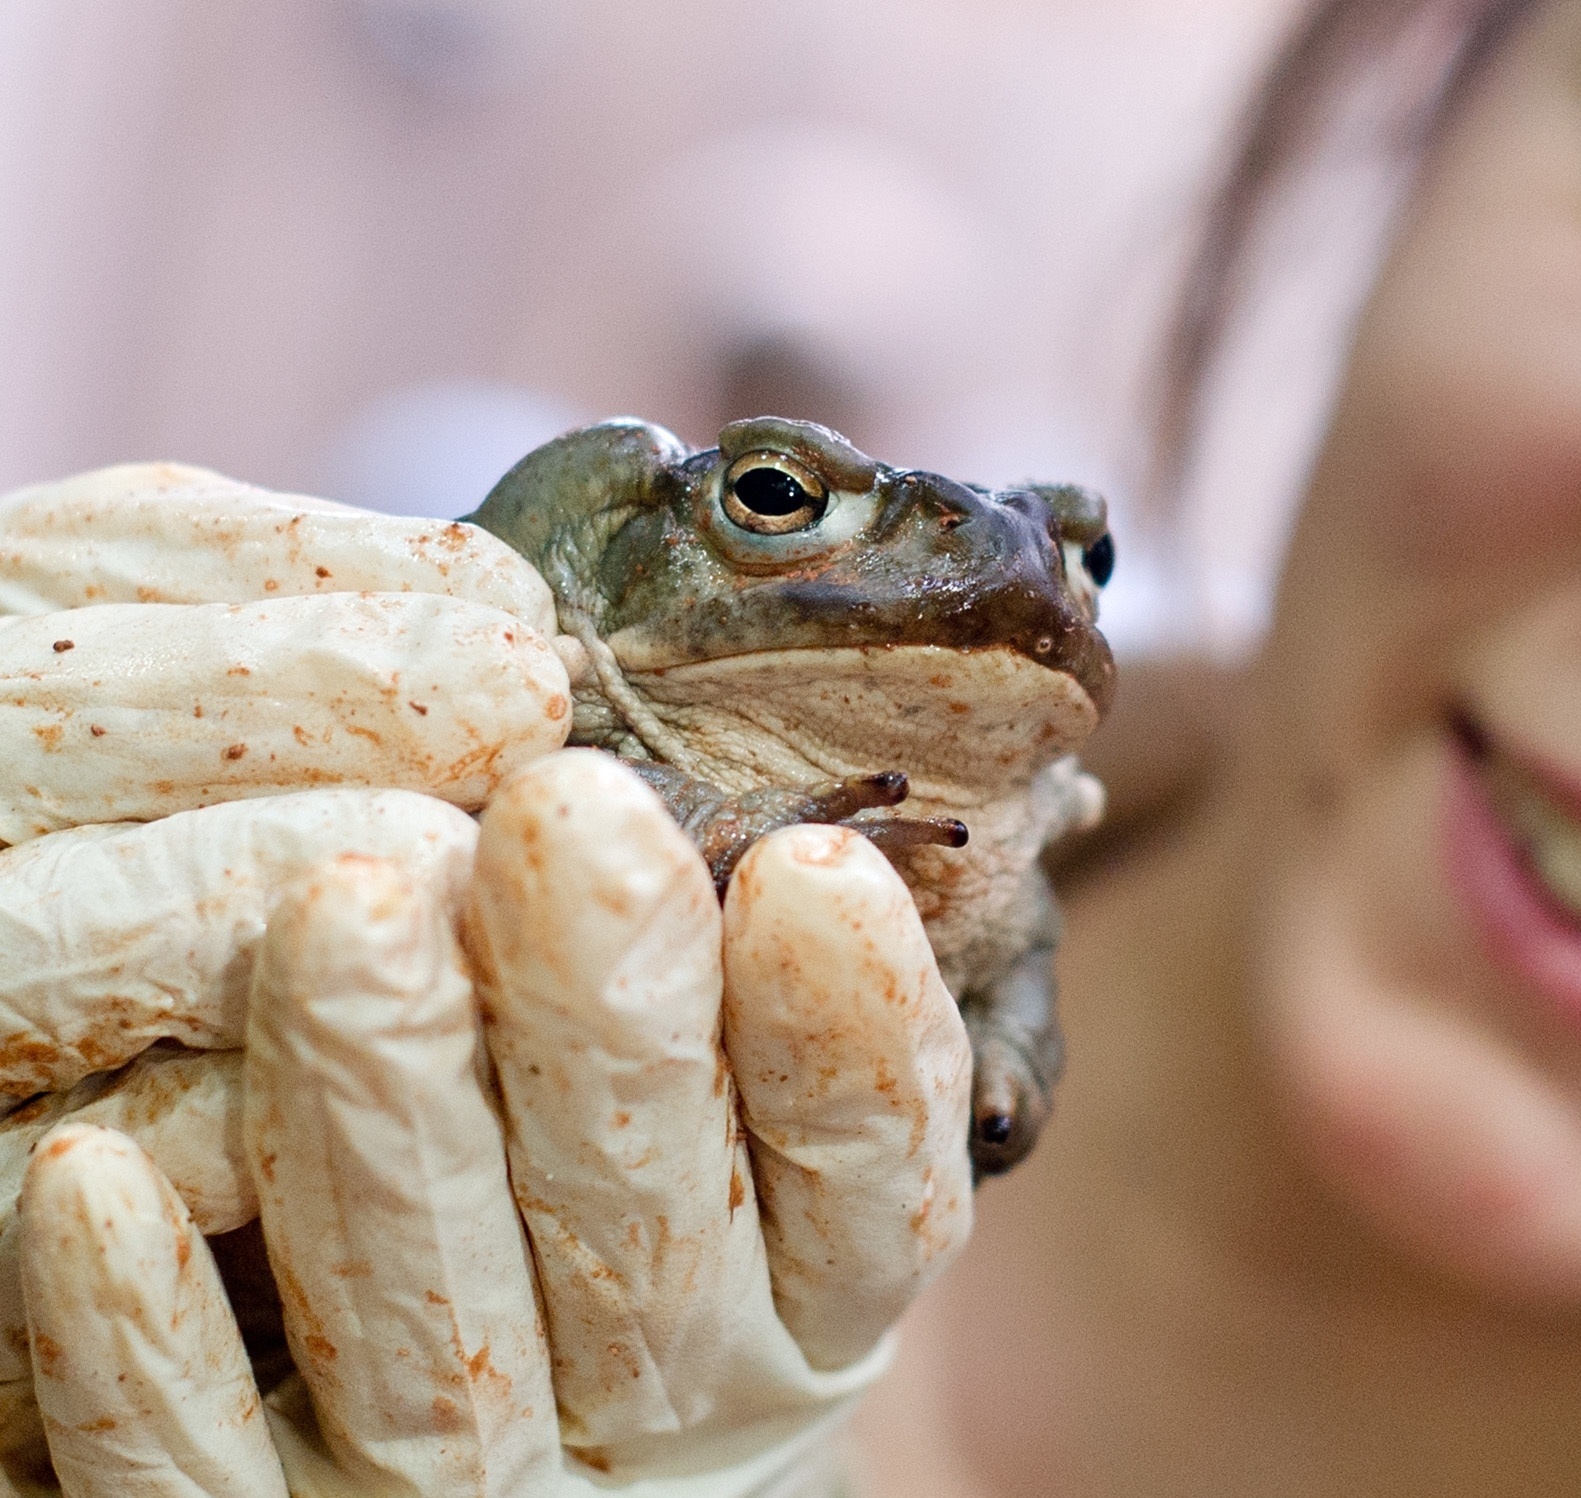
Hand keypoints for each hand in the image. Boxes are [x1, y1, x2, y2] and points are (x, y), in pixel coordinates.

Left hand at [0, 467, 973, 1493]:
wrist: (558, 1464)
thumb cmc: (641, 1220)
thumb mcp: (735, 1118)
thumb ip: (733, 989)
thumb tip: (724, 777)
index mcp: (798, 1301)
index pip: (863, 1189)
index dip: (847, 1041)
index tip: (813, 870)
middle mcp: (665, 1407)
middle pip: (646, 1237)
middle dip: (614, 1022)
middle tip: (575, 811)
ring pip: (435, 1346)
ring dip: (393, 1131)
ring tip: (353, 907)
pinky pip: (212, 1487)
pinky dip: (157, 1356)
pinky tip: (93, 1186)